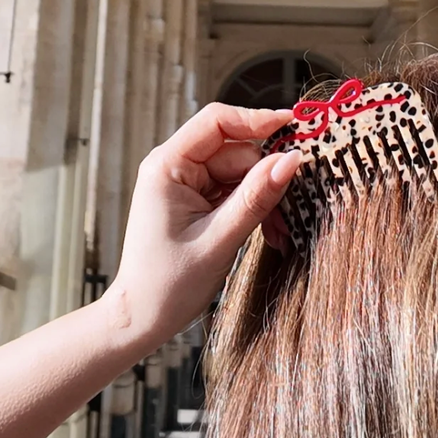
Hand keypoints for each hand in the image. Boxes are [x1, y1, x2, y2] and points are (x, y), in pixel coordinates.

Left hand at [111, 103, 302, 346]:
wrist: (142, 317)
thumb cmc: (168, 284)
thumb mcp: (219, 239)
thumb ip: (255, 198)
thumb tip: (292, 160)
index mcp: (167, 166)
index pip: (216, 122)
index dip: (257, 120)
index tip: (294, 126)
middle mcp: (175, 168)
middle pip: (236, 150)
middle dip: (267, 176)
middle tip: (293, 206)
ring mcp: (187, 185)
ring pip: (241, 173)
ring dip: (264, 197)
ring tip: (279, 232)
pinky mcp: (198, 203)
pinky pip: (236, 192)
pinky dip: (255, 209)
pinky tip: (270, 232)